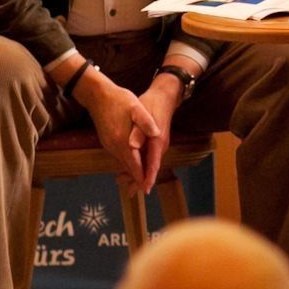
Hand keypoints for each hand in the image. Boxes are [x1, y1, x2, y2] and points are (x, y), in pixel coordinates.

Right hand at [83, 73, 164, 194]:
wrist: (97, 95)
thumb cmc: (119, 99)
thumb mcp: (136, 107)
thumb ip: (145, 122)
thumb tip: (156, 133)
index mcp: (122, 141)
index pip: (133, 165)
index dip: (141, 177)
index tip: (146, 188)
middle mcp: (113, 146)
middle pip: (127, 167)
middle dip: (135, 179)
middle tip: (144, 190)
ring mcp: (108, 144)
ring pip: (122, 162)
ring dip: (130, 171)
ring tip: (139, 182)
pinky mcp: (106, 140)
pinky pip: (118, 156)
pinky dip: (125, 162)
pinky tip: (131, 164)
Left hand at [134, 75, 186, 191]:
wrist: (164, 95)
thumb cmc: (153, 103)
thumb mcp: (143, 114)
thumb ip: (138, 131)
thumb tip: (132, 146)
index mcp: (158, 140)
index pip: (153, 163)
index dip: (148, 177)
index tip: (144, 189)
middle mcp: (160, 145)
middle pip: (150, 167)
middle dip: (140, 180)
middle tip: (130, 192)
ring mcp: (158, 144)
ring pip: (148, 163)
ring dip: (138, 173)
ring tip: (124, 183)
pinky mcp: (155, 142)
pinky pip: (147, 157)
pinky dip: (139, 164)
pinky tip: (129, 167)